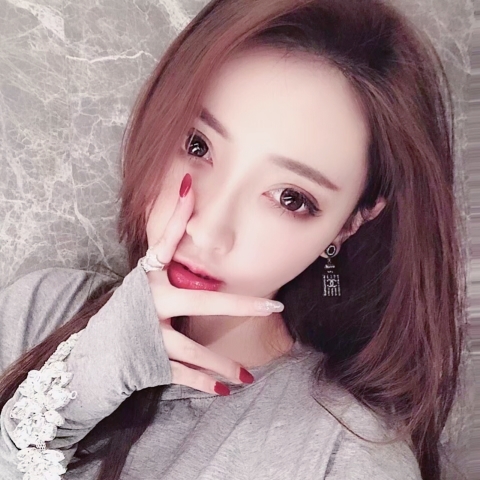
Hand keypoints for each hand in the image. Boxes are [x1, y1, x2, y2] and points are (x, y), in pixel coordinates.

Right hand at [144, 173, 284, 395]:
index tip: (190, 186)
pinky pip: (182, 373)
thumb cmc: (126, 312)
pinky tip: (224, 390)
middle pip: (202, 303)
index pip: (164, 241)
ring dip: (224, 364)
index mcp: (147, 277)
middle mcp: (149, 302)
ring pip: (195, 350)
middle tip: (273, 307)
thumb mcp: (144, 284)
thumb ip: (168, 266)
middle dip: (241, 305)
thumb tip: (193, 240)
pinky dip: (203, 383)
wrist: (90, 352)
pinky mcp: (148, 361)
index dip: (177, 215)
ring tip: (248, 375)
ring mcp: (148, 334)